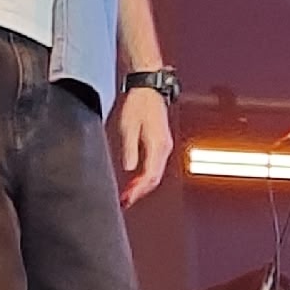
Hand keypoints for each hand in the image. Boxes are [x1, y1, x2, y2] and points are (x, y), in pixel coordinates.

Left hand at [108, 82, 172, 207]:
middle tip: (125, 201)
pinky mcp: (160, 143)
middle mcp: (164, 148)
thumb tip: (129, 168)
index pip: (150, 177)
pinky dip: (145, 176)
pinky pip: (155, 166)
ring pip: (155, 174)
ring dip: (142, 186)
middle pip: (154, 179)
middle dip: (139, 192)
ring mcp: (164, 145)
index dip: (138, 191)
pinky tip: (135, 179)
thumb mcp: (128, 126)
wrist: (147, 88)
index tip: (127, 199)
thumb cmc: (138, 103)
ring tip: (128, 194)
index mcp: (158, 145)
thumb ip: (130, 149)